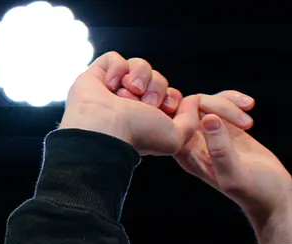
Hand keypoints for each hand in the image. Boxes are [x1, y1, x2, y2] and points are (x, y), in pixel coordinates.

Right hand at [58, 51, 187, 155]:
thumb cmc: (138, 135)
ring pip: (139, 65)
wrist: (106, 128)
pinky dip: (116, 69)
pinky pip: (115, 59)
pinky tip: (110, 86)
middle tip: (144, 104)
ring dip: (138, 78)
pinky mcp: (99, 75)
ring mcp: (115, 88)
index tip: (165, 109)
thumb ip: (190, 120)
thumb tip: (193, 101)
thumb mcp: (176, 137)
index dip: (171, 97)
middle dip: (155, 89)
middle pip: (157, 78)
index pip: (170, 94)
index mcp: (150, 118)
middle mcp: (133, 103)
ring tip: (126, 94)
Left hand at [172, 93, 291, 224]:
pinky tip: (251, 106)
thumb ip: (220, 150)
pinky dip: (235, 99)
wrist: (273, 197)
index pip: (177, 119)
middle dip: (218, 105)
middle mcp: (195, 142)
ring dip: (229, 102)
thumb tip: (208, 118)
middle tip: (245, 123)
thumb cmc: (253, 192)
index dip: (192, 109)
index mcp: (188, 154)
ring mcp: (210, 133)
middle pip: (192, 106)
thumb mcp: (236, 175)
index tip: (219, 116)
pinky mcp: (226, 127)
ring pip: (209, 101)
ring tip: (250, 118)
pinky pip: (222, 102)